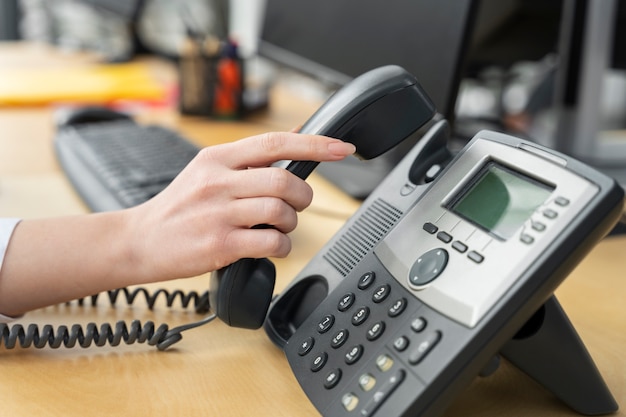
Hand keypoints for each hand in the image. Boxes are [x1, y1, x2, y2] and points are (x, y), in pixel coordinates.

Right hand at [125, 131, 355, 281]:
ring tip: (278, 228)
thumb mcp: (207, 170)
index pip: (275, 143)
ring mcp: (218, 213)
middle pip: (283, 180)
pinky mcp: (219, 244)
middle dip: (302, 196)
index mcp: (217, 157)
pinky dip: (282, 246)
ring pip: (279, 210)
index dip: (315, 144)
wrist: (139, 240)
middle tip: (296, 205)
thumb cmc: (179, 207)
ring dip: (291, 223)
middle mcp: (218, 181)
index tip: (342, 148)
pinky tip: (272, 246)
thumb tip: (294, 139)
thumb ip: (248, 158)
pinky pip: (270, 242)